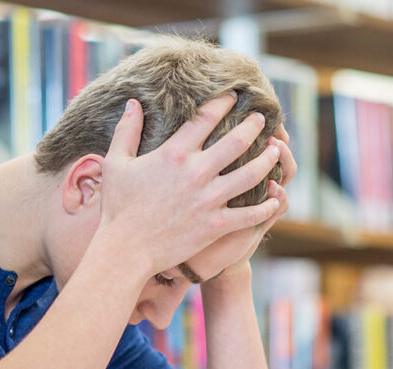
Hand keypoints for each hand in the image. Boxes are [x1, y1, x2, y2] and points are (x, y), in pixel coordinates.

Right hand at [94, 94, 283, 276]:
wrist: (125, 249)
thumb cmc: (118, 206)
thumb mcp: (116, 163)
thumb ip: (127, 131)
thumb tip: (133, 103)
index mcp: (174, 153)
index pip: (206, 118)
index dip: (224, 103)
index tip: (235, 96)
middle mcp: (196, 172)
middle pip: (237, 141)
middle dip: (254, 126)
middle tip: (264, 120)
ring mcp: (209, 199)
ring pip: (251, 174)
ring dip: (268, 159)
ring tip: (277, 150)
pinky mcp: (216, 225)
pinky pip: (250, 214)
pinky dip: (267, 205)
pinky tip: (276, 196)